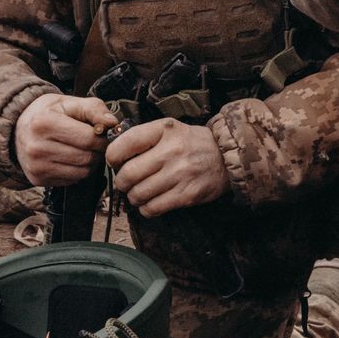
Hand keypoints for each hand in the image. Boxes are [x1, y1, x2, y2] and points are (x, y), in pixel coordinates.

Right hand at [13, 92, 115, 186]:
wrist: (17, 128)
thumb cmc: (48, 113)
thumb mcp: (69, 102)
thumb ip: (94, 109)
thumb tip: (113, 123)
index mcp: (44, 123)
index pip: (89, 139)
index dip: (103, 137)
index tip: (104, 133)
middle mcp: (37, 147)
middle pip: (86, 158)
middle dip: (98, 151)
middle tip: (96, 142)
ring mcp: (36, 166)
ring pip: (82, 172)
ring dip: (90, 162)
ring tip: (84, 149)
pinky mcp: (38, 179)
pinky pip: (72, 180)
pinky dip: (78, 171)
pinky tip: (72, 158)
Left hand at [105, 119, 227, 217]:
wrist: (225, 157)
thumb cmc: (191, 143)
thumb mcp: (169, 129)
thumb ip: (143, 137)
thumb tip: (113, 155)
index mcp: (164, 130)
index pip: (125, 143)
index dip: (113, 156)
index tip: (115, 162)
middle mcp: (172, 151)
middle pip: (128, 174)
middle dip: (121, 182)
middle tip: (126, 182)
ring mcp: (180, 174)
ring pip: (138, 194)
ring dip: (133, 197)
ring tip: (139, 192)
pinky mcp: (187, 194)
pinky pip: (153, 208)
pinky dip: (146, 209)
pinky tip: (151, 201)